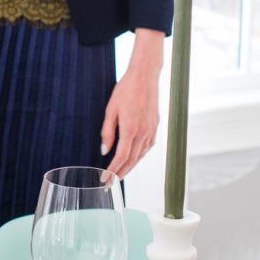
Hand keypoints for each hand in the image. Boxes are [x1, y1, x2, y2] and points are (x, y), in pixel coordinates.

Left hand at [100, 30, 163, 178]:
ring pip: (141, 156)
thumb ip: (107, 132)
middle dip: (120, 174)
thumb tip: (105, 151)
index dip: (112, 171)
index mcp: (131, 128)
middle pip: (132, 160)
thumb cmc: (126, 90)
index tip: (105, 179)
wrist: (145, 76)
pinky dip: (139, 156)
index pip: (122, 157)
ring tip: (119, 175)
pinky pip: (147, 147)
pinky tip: (132, 159)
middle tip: (110, 184)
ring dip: (130, 167)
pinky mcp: (155, 127)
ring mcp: (152, 130)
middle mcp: (144, 132)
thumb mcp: (111, 110)